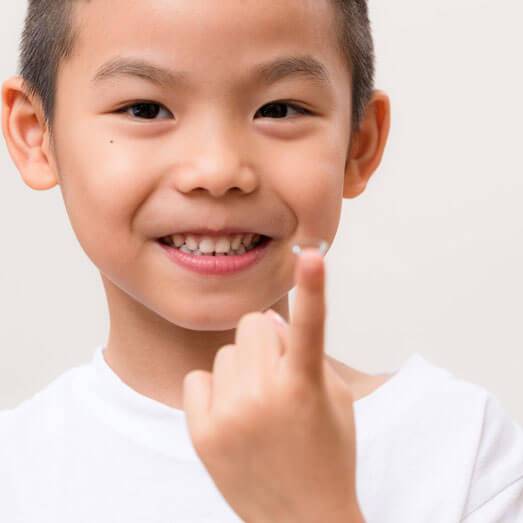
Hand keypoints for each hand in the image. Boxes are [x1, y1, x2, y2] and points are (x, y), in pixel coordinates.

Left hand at [182, 248, 363, 522]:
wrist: (303, 519)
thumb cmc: (327, 452)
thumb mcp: (334, 397)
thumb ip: (304, 352)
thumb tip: (266, 322)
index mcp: (305, 386)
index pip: (309, 324)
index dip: (314, 287)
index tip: (312, 252)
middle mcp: (264, 396)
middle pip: (254, 325)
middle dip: (266, 343)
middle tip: (278, 377)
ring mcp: (228, 415)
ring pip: (226, 353)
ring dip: (242, 369)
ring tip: (257, 406)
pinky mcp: (201, 433)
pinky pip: (198, 379)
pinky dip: (214, 391)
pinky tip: (231, 417)